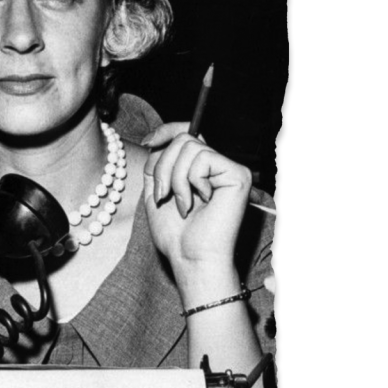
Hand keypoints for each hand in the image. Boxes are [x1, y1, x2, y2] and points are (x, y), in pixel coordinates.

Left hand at [142, 123, 251, 268]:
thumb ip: (157, 162)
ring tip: (182, 205)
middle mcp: (216, 165)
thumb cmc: (175, 233)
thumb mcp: (156, 191)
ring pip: (189, 147)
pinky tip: (200, 202)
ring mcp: (229, 168)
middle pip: (182, 139)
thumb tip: (156, 139)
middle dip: (164, 167)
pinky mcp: (238, 174)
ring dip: (175, 179)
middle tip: (164, 196)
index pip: (186, 132)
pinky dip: (191, 181)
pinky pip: (203, 158)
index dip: (165, 130)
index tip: (148, 142)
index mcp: (199, 169)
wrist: (190, 257)